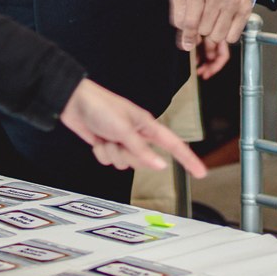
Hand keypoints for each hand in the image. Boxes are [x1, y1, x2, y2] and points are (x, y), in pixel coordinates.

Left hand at [59, 79, 207, 177]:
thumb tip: (160, 166)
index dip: (189, 159)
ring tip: (105, 136)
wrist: (74, 102)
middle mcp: (137, 135)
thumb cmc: (101, 106)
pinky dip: (101, 153)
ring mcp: (121, 141)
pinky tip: (96, 139)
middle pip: (144, 161)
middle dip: (129, 155)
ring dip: (112, 153)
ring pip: (124, 164)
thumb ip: (142, 150)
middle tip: (118, 140)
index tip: (202, 172)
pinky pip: (108, 161)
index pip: (174, 145)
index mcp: (147, 126)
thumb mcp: (124, 129)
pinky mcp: (107, 145)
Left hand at [169, 0, 253, 77]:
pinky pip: (232, 37)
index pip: (190, 22)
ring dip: (213, 33)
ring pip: (218, 36)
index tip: (187, 43)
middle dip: (201, 29)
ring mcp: (232, 0)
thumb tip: (185, 40)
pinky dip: (227, 35)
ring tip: (213, 20)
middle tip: (203, 19)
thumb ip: (179, 14)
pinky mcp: (245, 9)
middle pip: (204, 30)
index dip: (187, 36)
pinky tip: (224, 22)